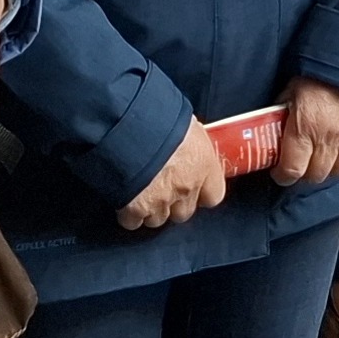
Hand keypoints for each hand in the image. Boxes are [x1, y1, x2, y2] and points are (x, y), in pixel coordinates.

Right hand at [118, 110, 230, 229]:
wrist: (127, 125)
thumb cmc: (156, 116)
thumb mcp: (185, 123)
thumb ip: (190, 142)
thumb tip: (187, 142)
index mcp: (203, 164)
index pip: (214, 195)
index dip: (202, 193)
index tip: (194, 187)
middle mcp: (186, 187)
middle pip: (184, 212)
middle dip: (173, 203)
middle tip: (161, 185)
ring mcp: (161, 200)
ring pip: (158, 219)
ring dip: (150, 208)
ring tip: (140, 189)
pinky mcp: (135, 209)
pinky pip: (133, 221)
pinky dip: (128, 214)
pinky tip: (124, 198)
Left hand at [274, 76, 338, 189]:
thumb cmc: (317, 70)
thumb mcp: (291, 90)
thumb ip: (284, 115)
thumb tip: (274, 131)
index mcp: (304, 128)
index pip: (292, 171)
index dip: (284, 174)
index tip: (282, 171)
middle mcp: (329, 138)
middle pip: (316, 175)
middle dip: (307, 171)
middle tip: (304, 161)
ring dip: (331, 166)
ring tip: (326, 154)